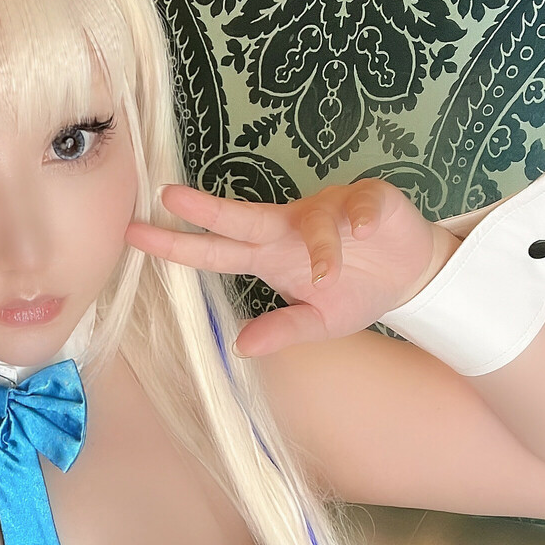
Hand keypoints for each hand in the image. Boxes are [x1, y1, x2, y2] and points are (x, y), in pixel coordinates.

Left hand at [126, 178, 460, 355]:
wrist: (408, 274)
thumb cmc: (352, 292)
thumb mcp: (317, 322)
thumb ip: (282, 331)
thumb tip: (241, 347)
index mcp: (269, 255)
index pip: (216, 251)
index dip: (179, 245)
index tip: (136, 235)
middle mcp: (290, 227)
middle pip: (242, 216)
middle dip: (207, 208)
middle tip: (170, 197)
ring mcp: (328, 209)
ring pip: (313, 219)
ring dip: (319, 247)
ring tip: (328, 276)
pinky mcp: (368, 201)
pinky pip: (360, 207)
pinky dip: (360, 220)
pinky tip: (365, 234)